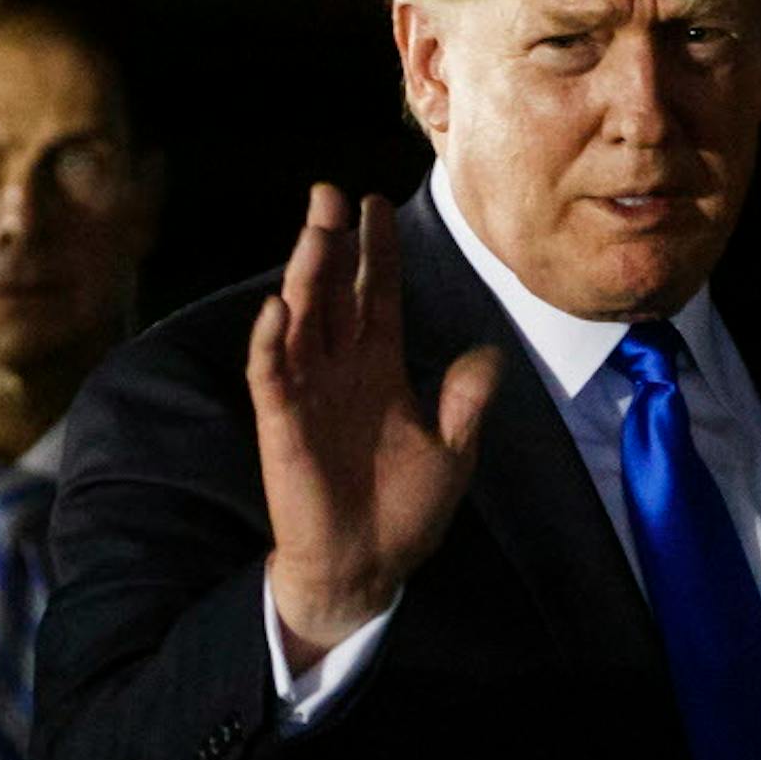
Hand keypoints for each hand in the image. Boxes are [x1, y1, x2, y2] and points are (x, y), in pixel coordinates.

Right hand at [247, 184, 500, 665]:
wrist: (366, 567)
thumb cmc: (405, 512)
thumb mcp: (451, 451)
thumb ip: (464, 400)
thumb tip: (488, 351)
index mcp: (379, 368)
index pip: (377, 295)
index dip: (377, 252)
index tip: (377, 204)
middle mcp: (340, 369)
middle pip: (334, 292)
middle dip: (333, 242)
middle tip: (331, 192)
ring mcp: (307, 391)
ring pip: (302, 318)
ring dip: (305, 274)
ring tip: (314, 228)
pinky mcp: (281, 422)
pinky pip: (272, 373)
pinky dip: (271, 341)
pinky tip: (278, 307)